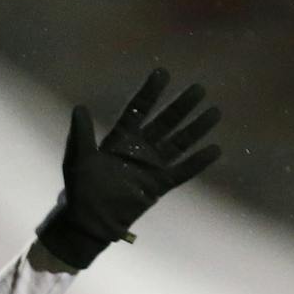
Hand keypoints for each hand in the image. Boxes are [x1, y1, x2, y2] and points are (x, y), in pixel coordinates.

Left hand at [34, 69, 220, 269]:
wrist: (89, 220)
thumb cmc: (81, 189)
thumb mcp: (78, 157)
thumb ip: (82, 133)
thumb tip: (80, 107)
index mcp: (121, 139)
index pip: (139, 110)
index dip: (150, 92)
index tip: (163, 73)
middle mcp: (140, 149)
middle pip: (166, 122)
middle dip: (182, 105)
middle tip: (199, 88)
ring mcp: (151, 167)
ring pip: (179, 143)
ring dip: (196, 128)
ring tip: (214, 112)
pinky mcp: (158, 186)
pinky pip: (182, 172)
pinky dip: (197, 162)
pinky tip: (215, 150)